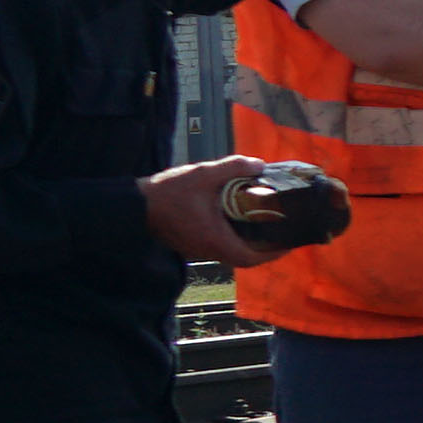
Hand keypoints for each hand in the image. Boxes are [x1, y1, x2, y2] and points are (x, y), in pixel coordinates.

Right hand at [143, 153, 280, 265]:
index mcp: (215, 240)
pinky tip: (238, 220)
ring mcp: (198, 249)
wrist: (134, 204)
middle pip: (244, 258)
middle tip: (280, 231)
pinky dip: (232, 238)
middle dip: (265, 248)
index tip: (288, 243)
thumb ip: (233, 168)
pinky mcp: (190, 244)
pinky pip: (218, 246)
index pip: (250, 258)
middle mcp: (208, 250)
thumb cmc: (168, 192)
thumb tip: (260, 164)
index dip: (273, 253)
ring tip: (263, 224)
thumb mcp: (204, 174)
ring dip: (248, 242)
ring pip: (230, 252)